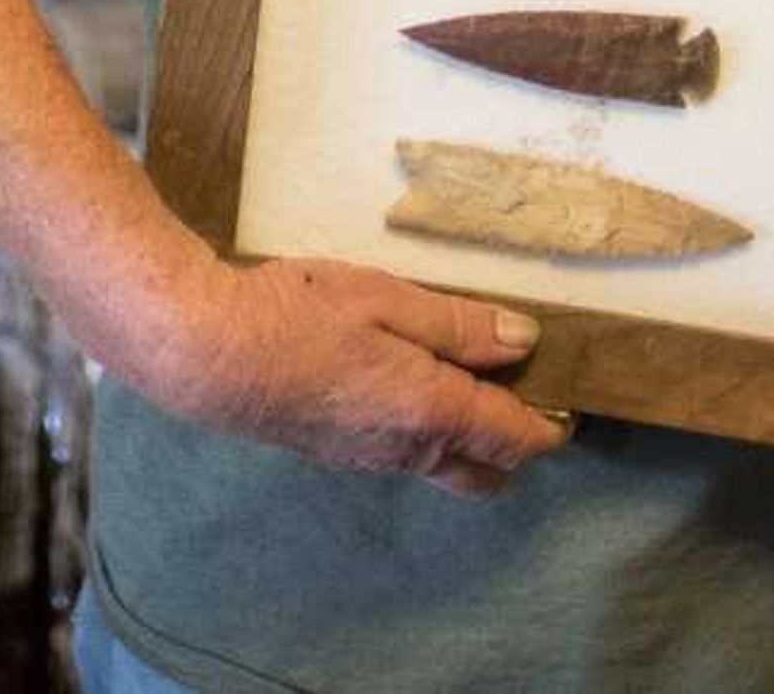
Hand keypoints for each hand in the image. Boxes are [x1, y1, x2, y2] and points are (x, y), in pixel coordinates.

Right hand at [121, 251, 569, 496]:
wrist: (207, 355)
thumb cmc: (297, 314)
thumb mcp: (386, 298)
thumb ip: (459, 325)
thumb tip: (525, 342)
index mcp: (433, 412)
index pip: (516, 439)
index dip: (551, 423)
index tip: (566, 396)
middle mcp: (408, 450)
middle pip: (487, 474)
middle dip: (514, 445)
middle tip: (515, 390)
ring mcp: (370, 458)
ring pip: (444, 466)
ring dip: (466, 437)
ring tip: (459, 375)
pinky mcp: (337, 453)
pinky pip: (404, 456)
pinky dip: (424, 432)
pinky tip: (400, 382)